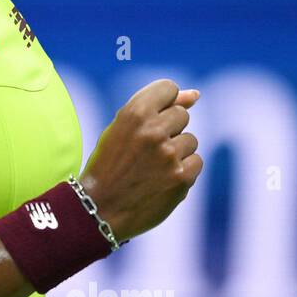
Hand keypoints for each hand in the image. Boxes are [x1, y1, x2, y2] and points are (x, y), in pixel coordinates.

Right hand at [78, 79, 201, 241]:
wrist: (100, 208)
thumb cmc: (110, 164)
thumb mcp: (123, 129)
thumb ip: (158, 107)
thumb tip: (197, 95)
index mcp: (133, 114)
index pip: (169, 88)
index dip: (163, 102)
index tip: (151, 118)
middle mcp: (152, 131)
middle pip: (182, 115)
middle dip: (168, 130)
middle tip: (145, 150)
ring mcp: (169, 155)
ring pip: (190, 140)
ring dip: (176, 152)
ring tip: (152, 167)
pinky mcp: (181, 177)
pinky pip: (196, 162)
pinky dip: (182, 171)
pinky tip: (161, 180)